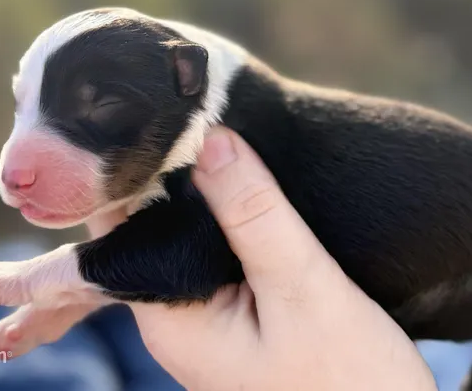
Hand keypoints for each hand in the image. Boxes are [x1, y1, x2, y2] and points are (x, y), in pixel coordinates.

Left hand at [130, 127, 436, 390]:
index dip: (135, 167)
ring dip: (201, 192)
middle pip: (149, 227)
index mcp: (169, 317)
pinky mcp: (238, 316)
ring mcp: (206, 319)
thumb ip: (254, 216)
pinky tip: (243, 186)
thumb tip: (209, 138)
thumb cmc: (350, 384)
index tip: (159, 112)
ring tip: (217, 132)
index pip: (121, 226)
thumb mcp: (303, 290)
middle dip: (169, 172)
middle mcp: (175, 318)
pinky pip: (216, 253)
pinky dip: (225, 217)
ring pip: (186, 237)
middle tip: (191, 110)